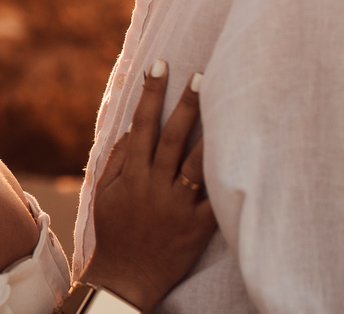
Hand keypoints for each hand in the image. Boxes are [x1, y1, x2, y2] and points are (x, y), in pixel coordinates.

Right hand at [79, 61, 216, 311]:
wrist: (126, 277)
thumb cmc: (113, 231)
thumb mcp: (104, 193)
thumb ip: (116, 159)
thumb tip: (131, 128)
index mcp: (131, 174)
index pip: (140, 124)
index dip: (149, 93)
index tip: (158, 66)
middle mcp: (155, 185)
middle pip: (173, 136)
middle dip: (185, 104)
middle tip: (200, 76)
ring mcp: (178, 205)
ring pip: (197, 162)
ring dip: (210, 131)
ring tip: (225, 104)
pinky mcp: (198, 225)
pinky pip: (215, 197)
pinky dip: (226, 177)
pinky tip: (239, 153)